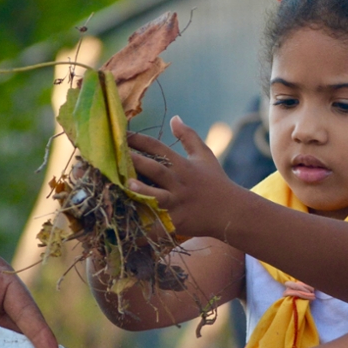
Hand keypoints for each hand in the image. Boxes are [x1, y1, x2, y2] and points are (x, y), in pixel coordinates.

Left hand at [126, 116, 245, 238]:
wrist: (232, 211)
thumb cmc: (216, 182)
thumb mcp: (205, 156)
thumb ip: (188, 136)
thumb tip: (174, 117)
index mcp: (184, 165)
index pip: (158, 148)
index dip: (139, 140)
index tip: (121, 134)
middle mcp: (180, 183)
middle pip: (156, 169)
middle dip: (136, 161)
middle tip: (114, 155)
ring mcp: (179, 203)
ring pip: (158, 196)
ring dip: (142, 191)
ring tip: (127, 185)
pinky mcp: (178, 222)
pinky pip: (158, 226)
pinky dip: (144, 229)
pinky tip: (128, 229)